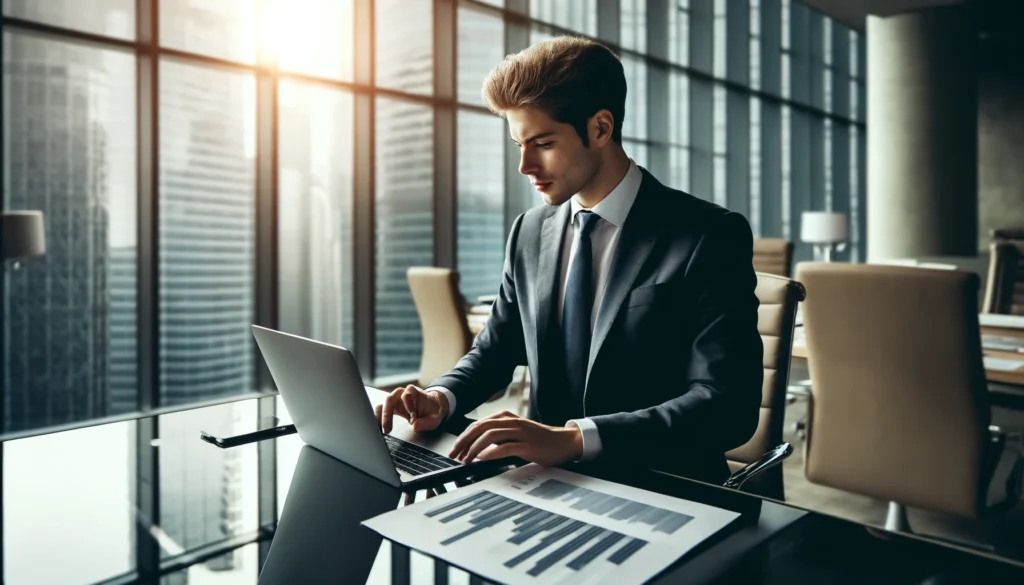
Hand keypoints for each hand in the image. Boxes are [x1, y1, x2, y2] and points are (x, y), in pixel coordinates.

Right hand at [374, 385, 449, 433]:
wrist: (431, 408)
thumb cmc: (432, 411)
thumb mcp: (434, 418)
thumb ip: (427, 422)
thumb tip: (415, 426)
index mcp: (413, 392)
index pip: (407, 393)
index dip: (408, 404)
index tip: (412, 417)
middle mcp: (402, 394)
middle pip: (390, 399)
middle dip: (387, 414)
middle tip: (387, 428)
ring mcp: (395, 400)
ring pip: (382, 405)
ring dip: (380, 418)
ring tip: (381, 430)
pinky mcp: (391, 408)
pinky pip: (381, 411)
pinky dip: (378, 419)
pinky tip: (379, 428)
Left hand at [449, 410, 582, 466]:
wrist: (564, 442)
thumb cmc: (539, 440)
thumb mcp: (516, 433)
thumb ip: (499, 437)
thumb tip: (478, 447)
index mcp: (506, 417)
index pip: (478, 424)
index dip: (464, 437)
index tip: (455, 449)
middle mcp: (511, 421)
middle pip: (480, 427)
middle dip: (464, 441)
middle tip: (454, 455)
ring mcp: (520, 432)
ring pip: (490, 436)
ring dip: (474, 448)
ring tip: (465, 460)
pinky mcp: (528, 444)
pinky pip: (505, 447)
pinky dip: (491, 453)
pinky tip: (483, 459)